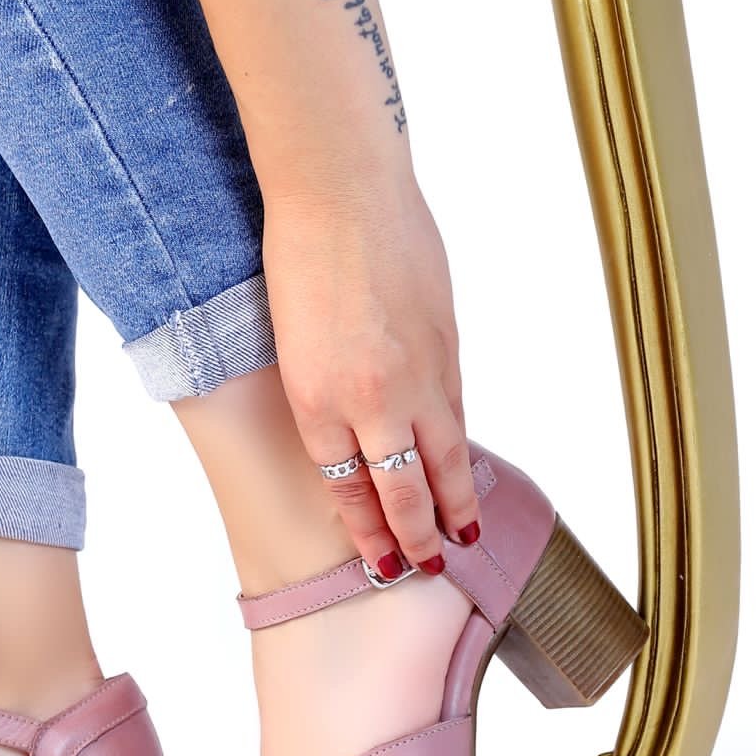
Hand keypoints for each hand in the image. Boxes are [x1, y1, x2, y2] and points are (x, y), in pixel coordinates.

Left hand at [261, 171, 479, 571]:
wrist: (340, 189)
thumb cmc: (298, 254)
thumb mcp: (290, 345)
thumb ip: (324, 395)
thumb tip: (357, 428)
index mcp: (318, 401)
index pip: (352, 488)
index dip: (372, 530)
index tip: (385, 561)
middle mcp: (372, 397)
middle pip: (405, 486)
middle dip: (422, 533)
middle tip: (434, 566)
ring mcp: (418, 370)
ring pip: (442, 453)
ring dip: (455, 499)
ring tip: (465, 531)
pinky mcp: (447, 339)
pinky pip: (457, 407)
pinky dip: (461, 443)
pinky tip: (462, 459)